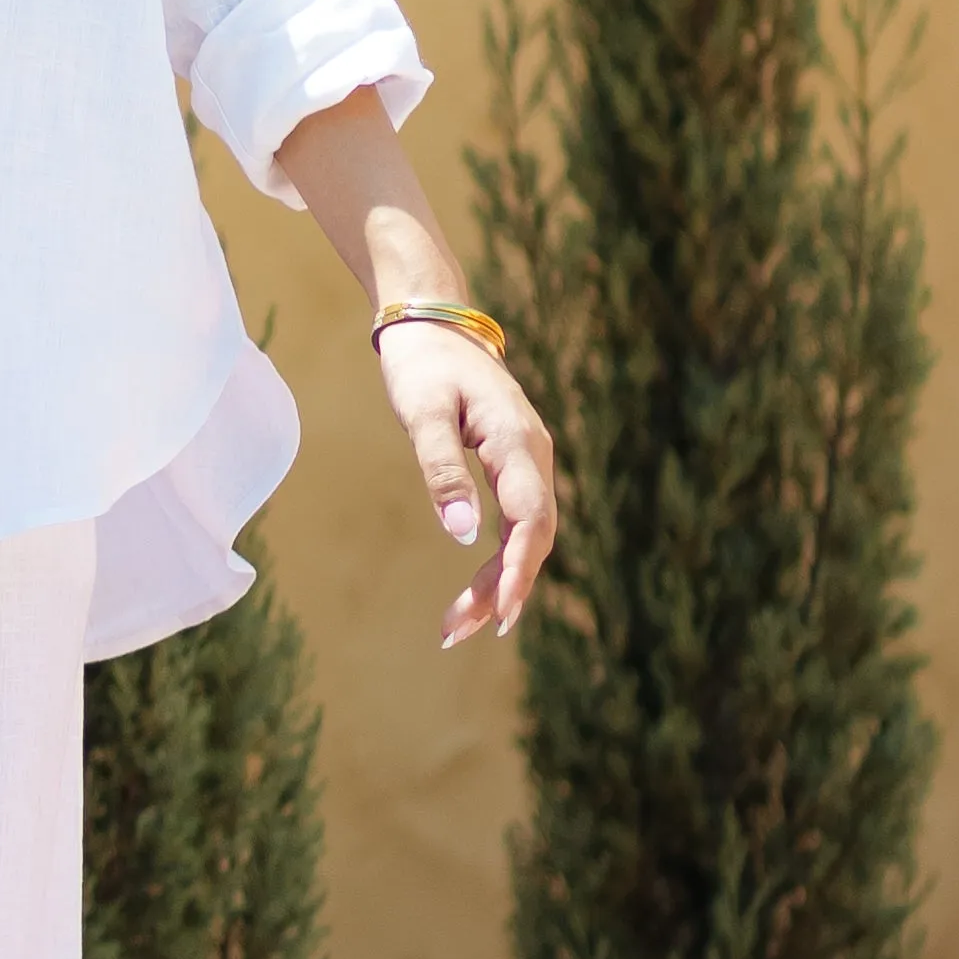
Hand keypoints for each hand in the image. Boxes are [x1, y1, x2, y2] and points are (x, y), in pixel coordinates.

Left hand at [377, 323, 556, 646]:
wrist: (434, 325)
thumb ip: (442, 470)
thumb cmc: (424, 364)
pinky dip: (497, 558)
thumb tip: (462, 536)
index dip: (519, 571)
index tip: (502, 616)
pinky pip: (515, 522)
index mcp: (518, 443)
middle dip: (503, 589)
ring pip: (525, 535)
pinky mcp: (513, 466)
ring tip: (458, 625)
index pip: (531, 521)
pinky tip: (477, 589)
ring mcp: (528, 462)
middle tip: (459, 633)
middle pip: (532, 537)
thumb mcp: (423, 413)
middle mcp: (535, 456)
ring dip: (498, 581)